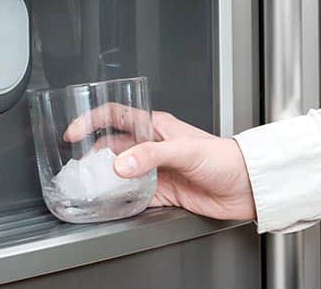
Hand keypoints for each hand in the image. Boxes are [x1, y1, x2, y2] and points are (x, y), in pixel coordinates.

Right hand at [64, 107, 256, 221]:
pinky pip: (134, 196)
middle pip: (114, 147)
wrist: (247, 185)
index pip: (117, 116)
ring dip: (106, 180)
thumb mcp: (186, 149)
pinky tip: (112, 205)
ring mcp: (157, 170)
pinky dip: (121, 201)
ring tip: (90, 189)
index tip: (73, 134)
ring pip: (121, 173)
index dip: (92, 121)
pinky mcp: (163, 192)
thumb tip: (121, 165)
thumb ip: (151, 155)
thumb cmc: (225, 157)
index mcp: (158, 127)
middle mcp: (154, 146)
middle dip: (93, 156)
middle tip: (78, 169)